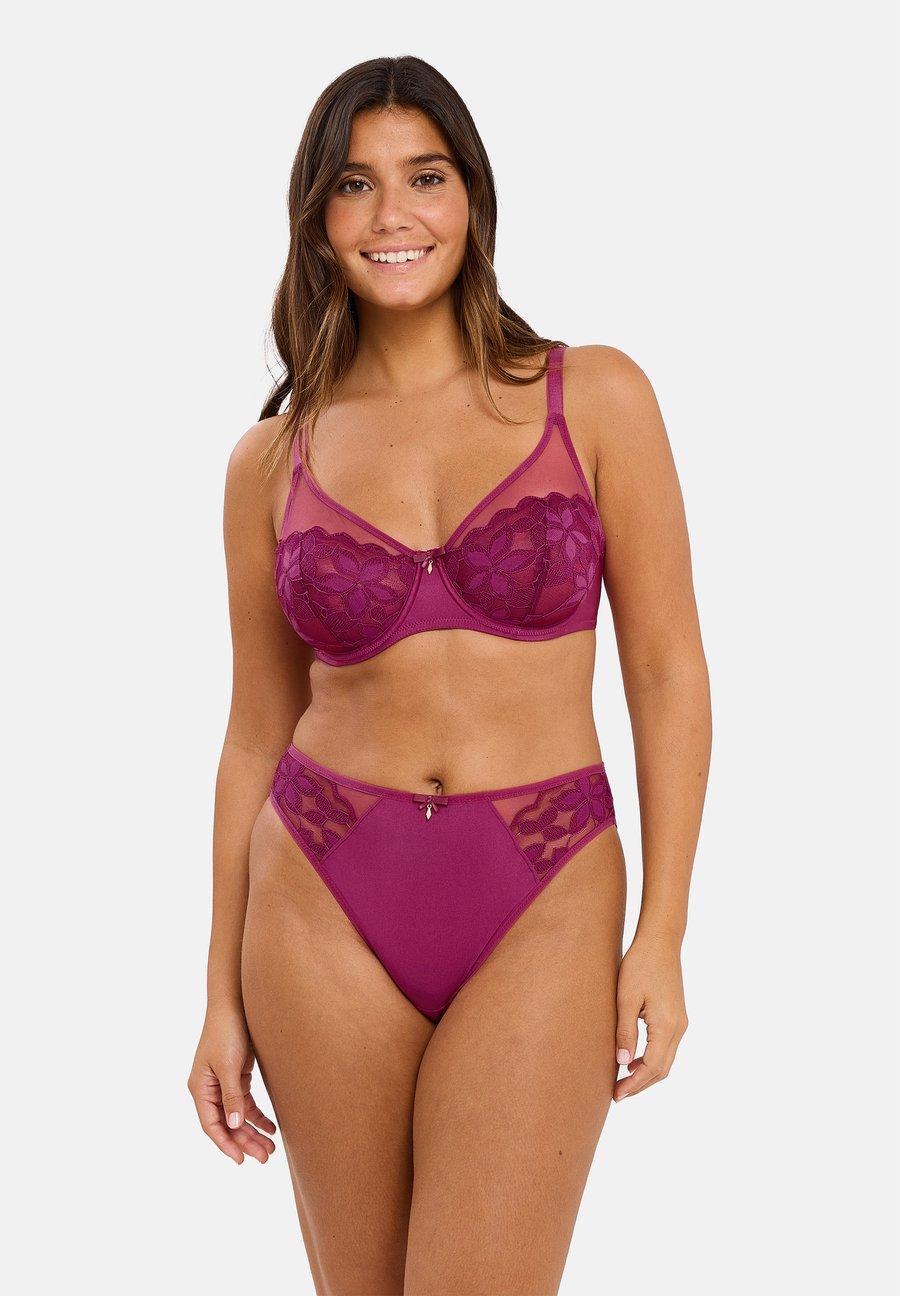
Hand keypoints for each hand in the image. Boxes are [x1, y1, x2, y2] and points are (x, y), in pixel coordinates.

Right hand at [188, 1005, 276, 1163]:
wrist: (235, 1002)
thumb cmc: (227, 1030)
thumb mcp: (228, 1065)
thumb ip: (231, 1095)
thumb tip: (233, 1125)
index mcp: (200, 1088)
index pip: (211, 1125)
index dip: (226, 1144)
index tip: (241, 1160)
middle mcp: (209, 1089)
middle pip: (226, 1123)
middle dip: (245, 1141)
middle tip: (265, 1157)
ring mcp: (223, 1083)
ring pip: (237, 1115)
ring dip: (252, 1131)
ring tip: (271, 1148)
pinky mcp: (236, 1075)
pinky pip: (245, 1102)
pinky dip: (257, 1115)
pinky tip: (271, 1126)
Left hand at [613, 932, 687, 1100]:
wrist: (660, 942)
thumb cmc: (639, 965)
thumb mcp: (626, 997)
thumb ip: (625, 1031)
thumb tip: (623, 1062)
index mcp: (667, 1025)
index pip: (652, 1067)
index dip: (634, 1084)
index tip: (616, 1095)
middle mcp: (679, 1027)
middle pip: (662, 1069)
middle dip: (640, 1084)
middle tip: (616, 1094)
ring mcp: (680, 1023)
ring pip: (666, 1060)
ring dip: (646, 1074)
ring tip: (622, 1080)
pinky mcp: (677, 1017)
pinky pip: (666, 1047)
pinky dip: (651, 1059)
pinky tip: (632, 1059)